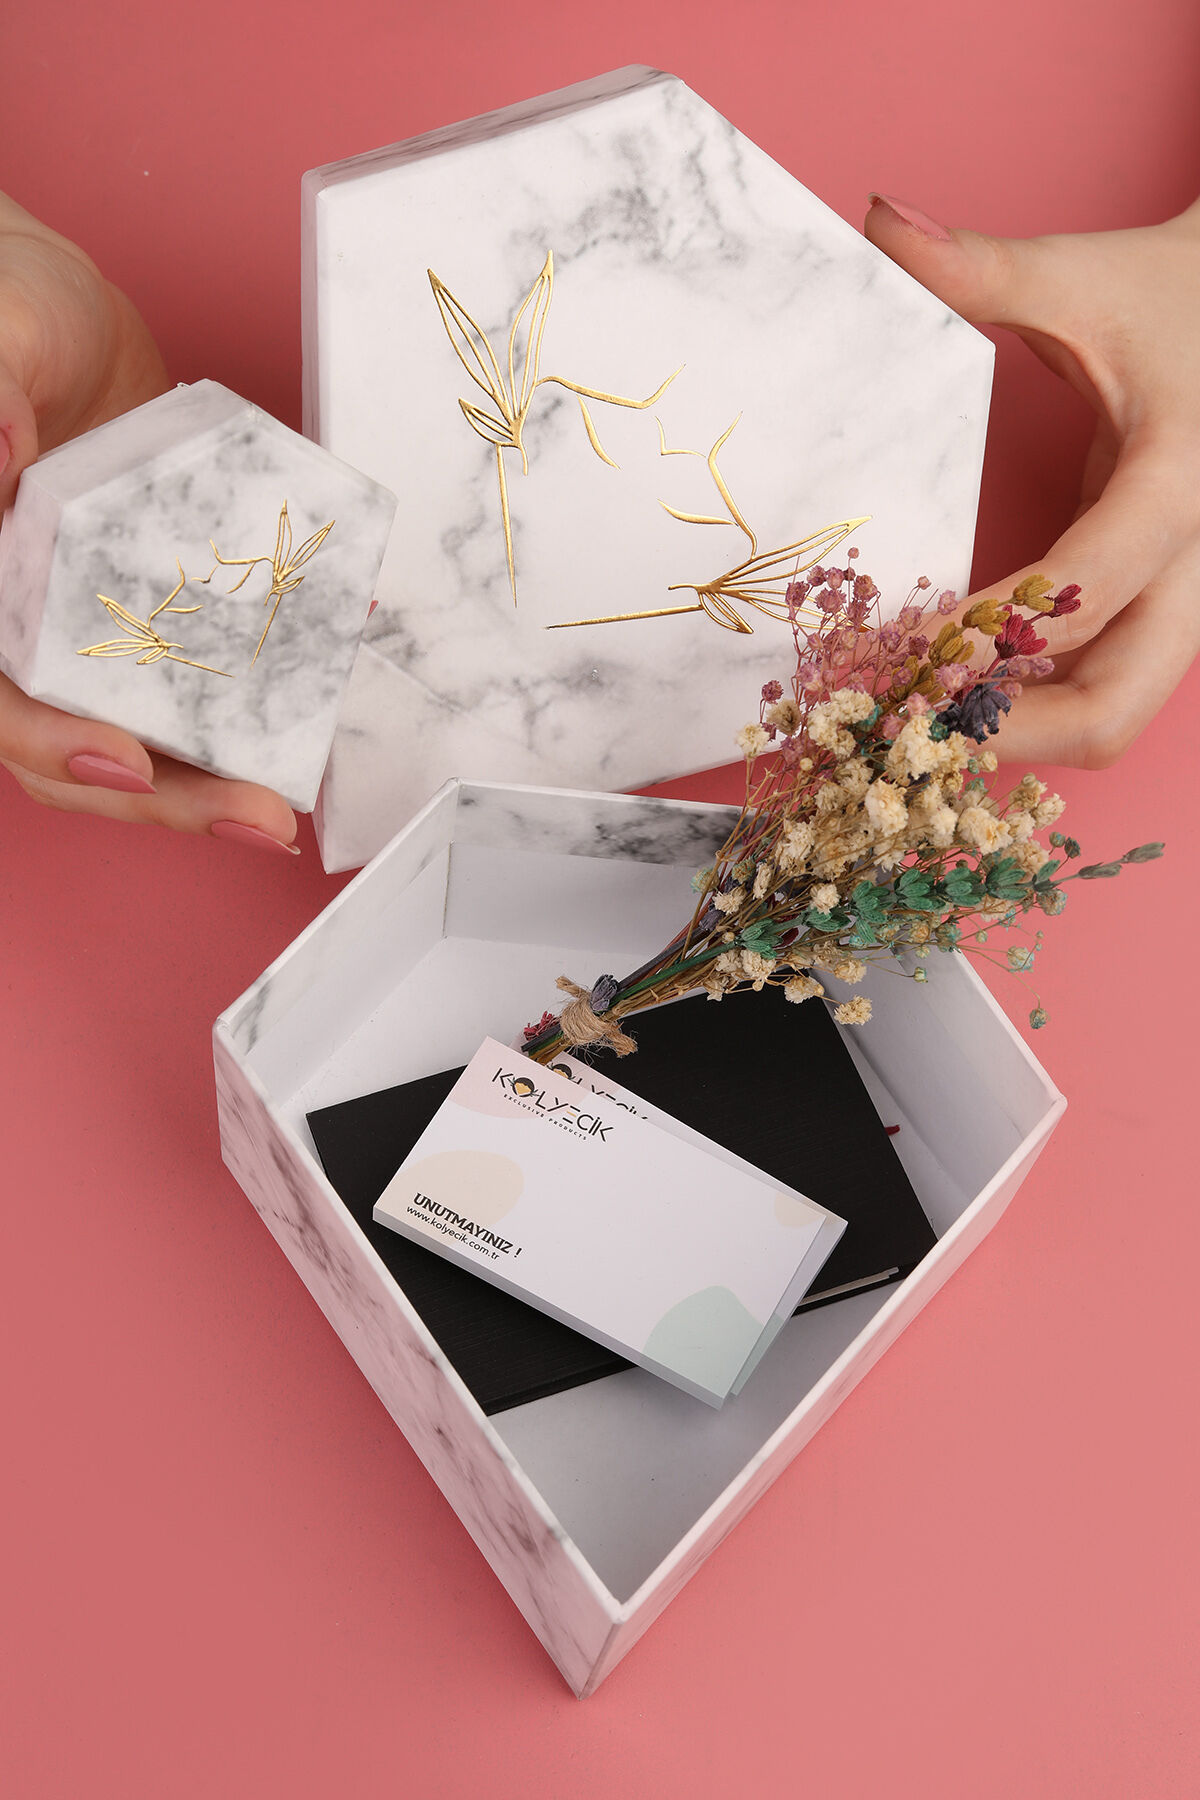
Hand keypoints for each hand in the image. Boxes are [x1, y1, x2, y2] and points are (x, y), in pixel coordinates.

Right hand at [0, 192, 298, 851]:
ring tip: (293, 801)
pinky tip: (322, 690)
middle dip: (166, 797)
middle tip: (261, 818)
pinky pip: (203, 667)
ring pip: (140, 733)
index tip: (123, 763)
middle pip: (74, 748)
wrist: (52, 312)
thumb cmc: (6, 313)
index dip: (50, 743)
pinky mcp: (156, 614)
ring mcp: (88, 631)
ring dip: (216, 776)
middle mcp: (20, 630)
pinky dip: (260, 692)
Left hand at [865, 191, 1199, 768]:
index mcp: (1180, 482)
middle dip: (1010, 732)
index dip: (989, 635)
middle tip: (903, 727)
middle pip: (1115, 705)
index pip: (1083, 589)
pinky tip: (948, 693)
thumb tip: (880, 223)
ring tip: (909, 722)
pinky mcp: (1154, 610)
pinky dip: (1026, 705)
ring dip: (1014, 733)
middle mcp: (1194, 562)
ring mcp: (1180, 598)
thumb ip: (981, 266)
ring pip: (1110, 713)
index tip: (901, 649)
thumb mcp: (1081, 276)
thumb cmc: (1166, 294)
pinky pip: (1096, 687)